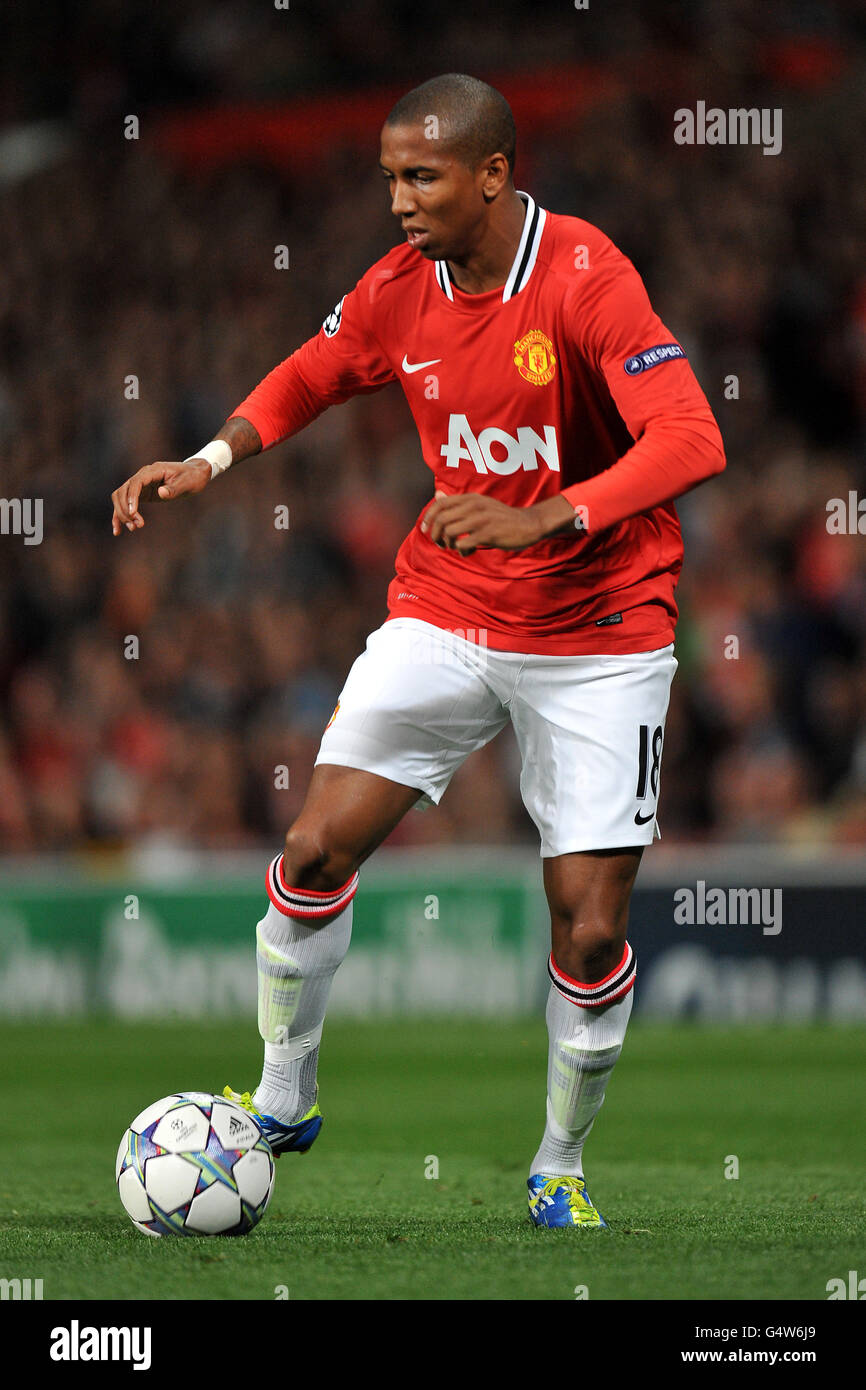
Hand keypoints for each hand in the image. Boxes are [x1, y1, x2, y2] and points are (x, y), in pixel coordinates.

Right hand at [111, 458, 210, 534]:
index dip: (131, 498)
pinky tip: (118, 531)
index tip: (133, 513)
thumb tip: (161, 492)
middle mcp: (142, 476)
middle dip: (125, 509)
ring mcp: (140, 485)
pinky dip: (120, 516)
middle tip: (136, 525)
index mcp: (152, 471)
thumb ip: (173, 488)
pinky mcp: (141, 494)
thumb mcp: (186, 483)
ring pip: (120, 498)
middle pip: (123, 491)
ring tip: (133, 528)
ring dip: (122, 513)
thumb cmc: (191, 477)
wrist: (194, 475)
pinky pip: (126, 504)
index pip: (135, 483)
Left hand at [421, 491, 543, 554]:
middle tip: (441, 544)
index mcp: (470, 498)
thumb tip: (437, 494)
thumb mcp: (480, 504)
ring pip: (450, 533)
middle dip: (436, 535)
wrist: (529, 524)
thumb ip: (458, 502)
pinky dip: (462, 552)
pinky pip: (464, 544)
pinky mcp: (488, 534)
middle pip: (441, 520)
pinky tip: (470, 552)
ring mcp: (481, 520)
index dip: (427, 518)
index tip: (425, 530)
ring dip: (449, 544)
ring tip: (457, 548)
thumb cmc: (502, 517)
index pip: (439, 504)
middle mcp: (473, 506)